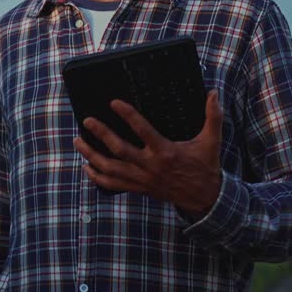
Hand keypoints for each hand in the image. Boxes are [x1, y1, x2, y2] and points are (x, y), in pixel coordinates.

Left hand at [73, 90, 223, 218]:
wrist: (204, 198)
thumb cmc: (205, 166)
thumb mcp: (211, 141)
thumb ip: (212, 116)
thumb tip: (214, 93)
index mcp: (166, 151)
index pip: (142, 130)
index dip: (127, 115)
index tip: (113, 103)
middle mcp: (151, 166)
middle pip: (119, 149)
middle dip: (101, 135)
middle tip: (87, 121)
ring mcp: (142, 179)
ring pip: (110, 168)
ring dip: (91, 155)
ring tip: (77, 141)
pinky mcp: (139, 188)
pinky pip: (113, 185)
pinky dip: (97, 177)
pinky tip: (86, 166)